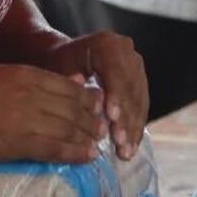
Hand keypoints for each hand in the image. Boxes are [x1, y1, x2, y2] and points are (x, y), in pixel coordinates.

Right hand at [0, 64, 106, 164]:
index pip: (68, 85)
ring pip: (70, 127)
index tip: (96, 104)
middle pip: (74, 106)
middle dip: (92, 117)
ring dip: (88, 136)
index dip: (87, 96)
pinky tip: (88, 155)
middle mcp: (31, 93)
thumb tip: (58, 86)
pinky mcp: (21, 143)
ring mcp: (27, 119)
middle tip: (102, 126)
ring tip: (98, 142)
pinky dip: (76, 152)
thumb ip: (27, 79)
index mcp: (24, 73)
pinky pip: (57, 148)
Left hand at [46, 32, 147, 160]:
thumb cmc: (56, 64)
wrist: (62, 55)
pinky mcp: (139, 78)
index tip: (112, 119)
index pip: (115, 72)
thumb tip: (91, 105)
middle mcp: (125, 50)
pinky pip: (141, 104)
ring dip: (133, 127)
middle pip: (130, 88)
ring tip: (126, 152)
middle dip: (126, 119)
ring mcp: (135, 63)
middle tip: (121, 145)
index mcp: (106, 43)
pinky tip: (130, 146)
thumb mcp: (58, 70)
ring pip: (139, 99)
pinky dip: (135, 125)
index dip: (115, 96)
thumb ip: (72, 85)